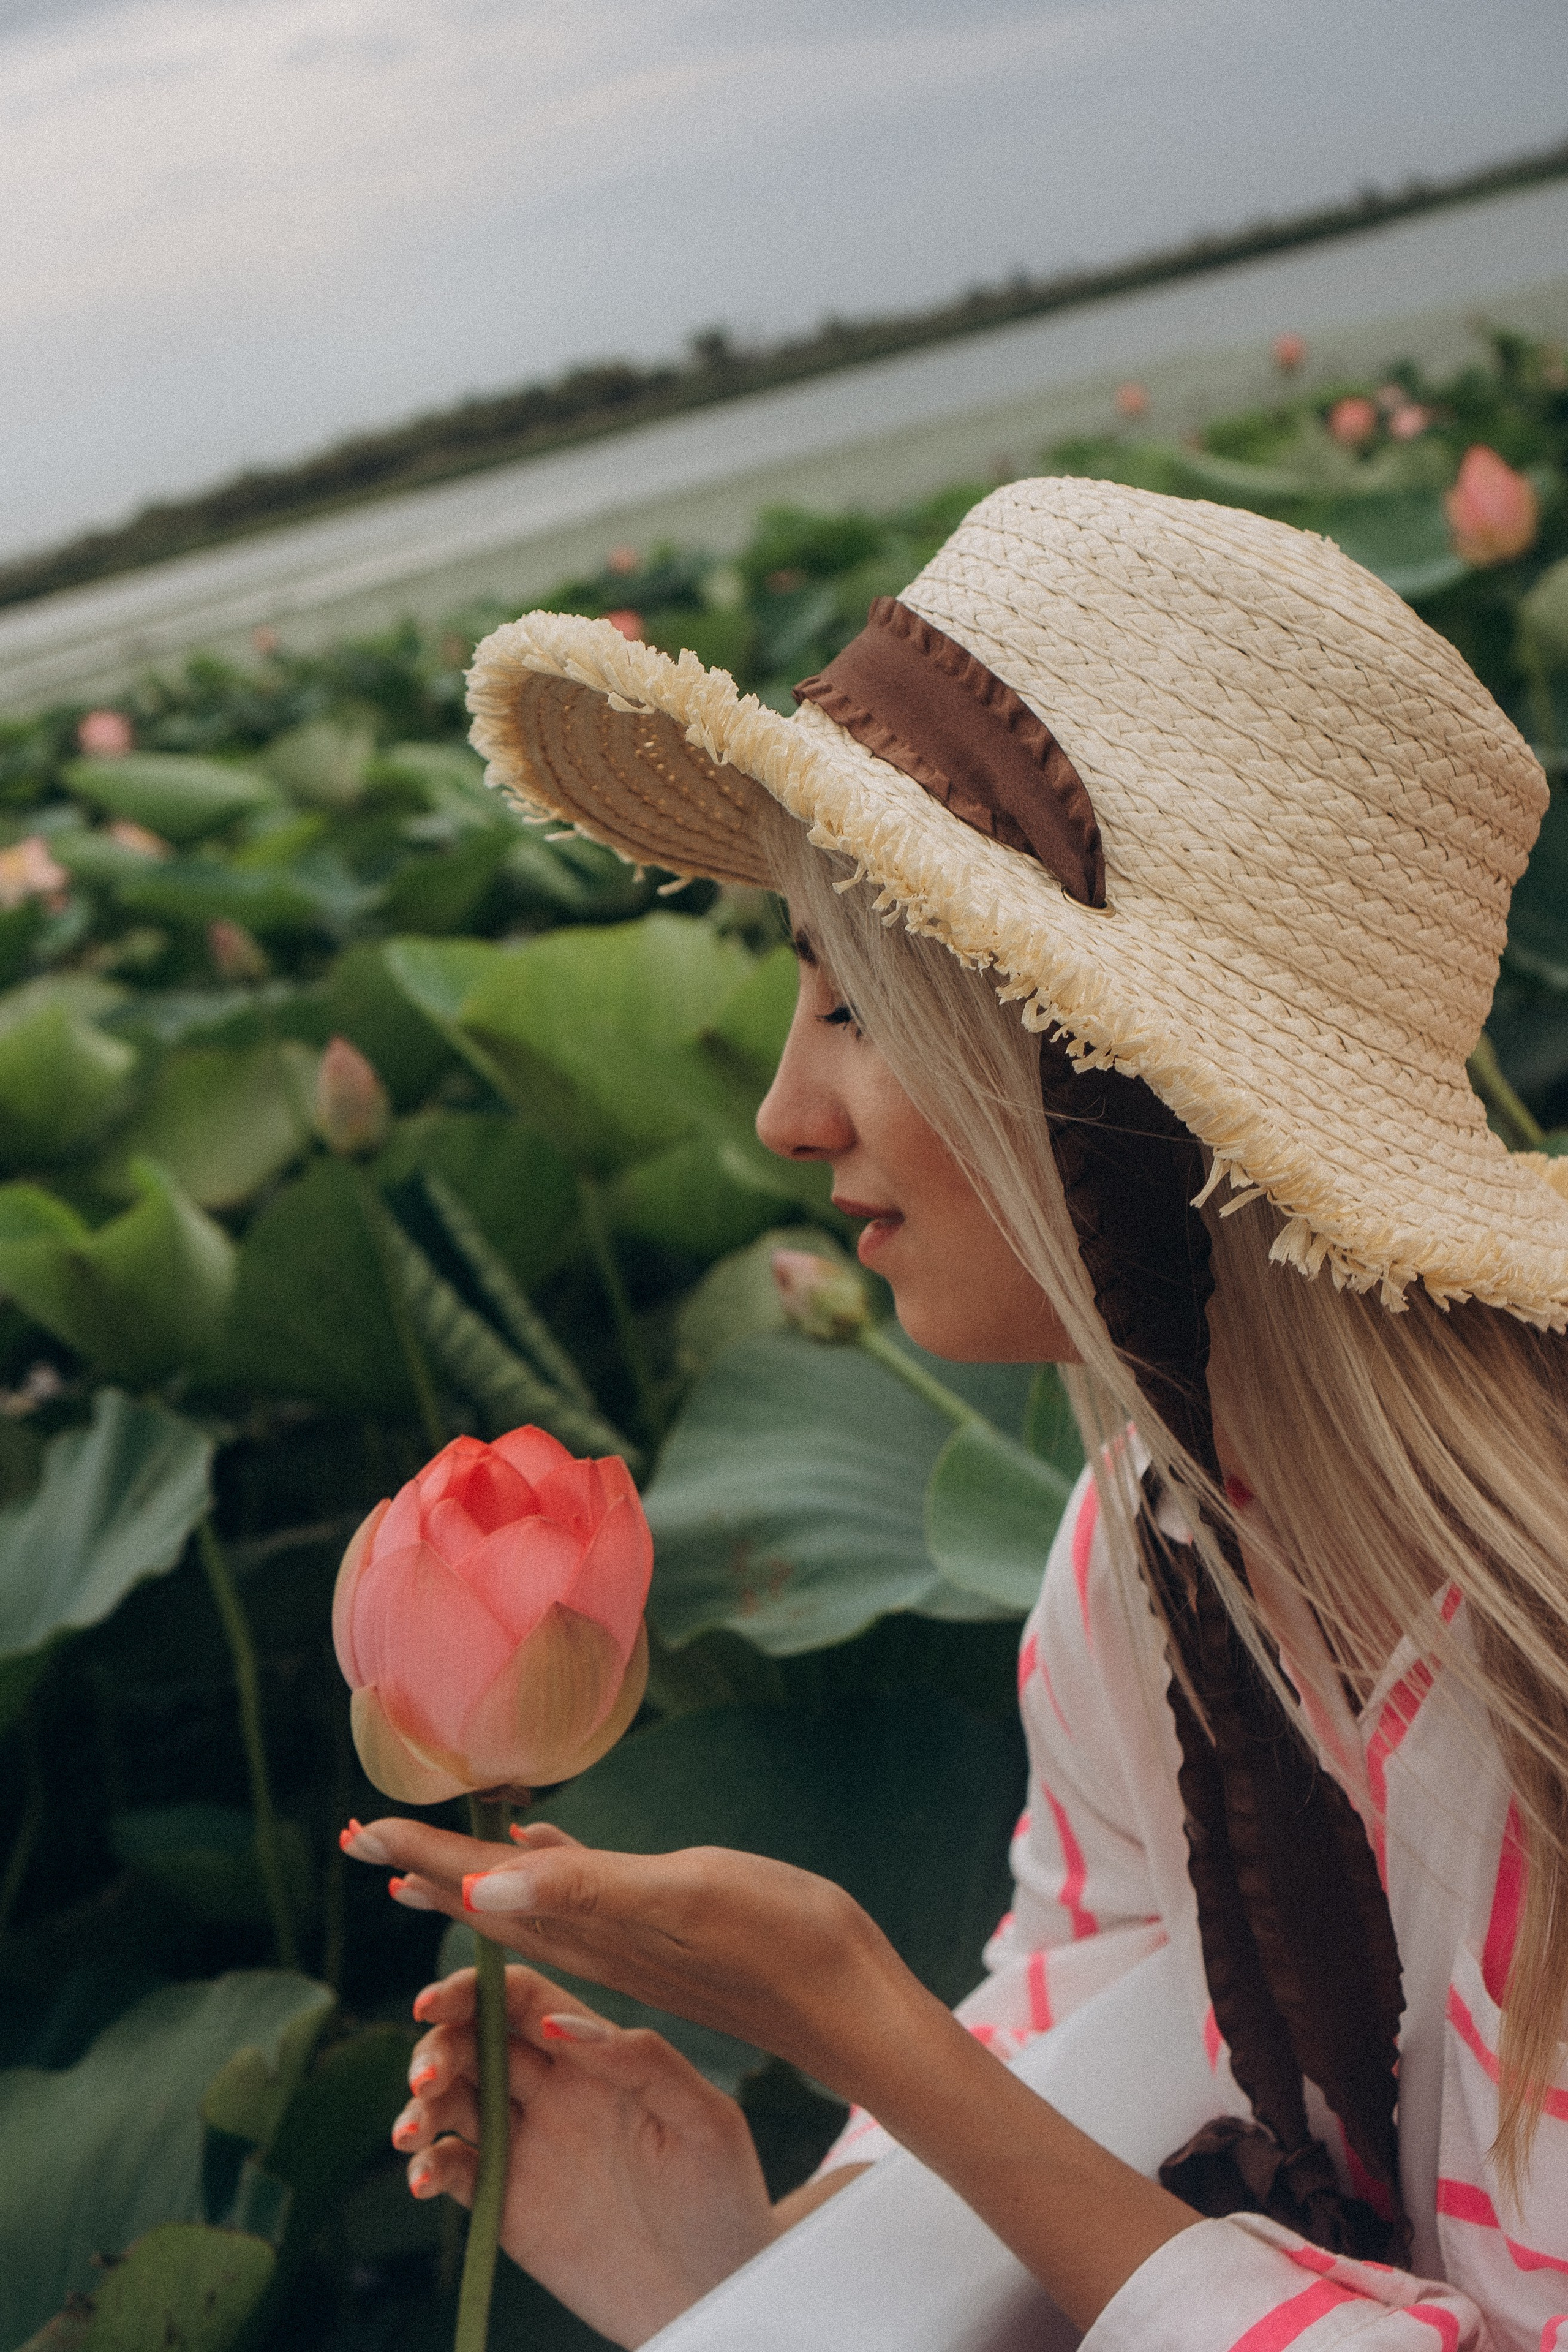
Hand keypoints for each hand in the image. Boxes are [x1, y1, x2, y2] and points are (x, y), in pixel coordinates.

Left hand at [344, 1815, 922, 2100]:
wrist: (848, 2001)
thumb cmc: (777, 1943)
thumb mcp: (682, 1902)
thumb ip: (587, 1894)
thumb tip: (483, 1889)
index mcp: (588, 1929)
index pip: (479, 1891)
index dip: (418, 1857)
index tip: (356, 1832)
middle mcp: (595, 1942)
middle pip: (486, 1902)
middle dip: (424, 1867)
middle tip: (363, 1837)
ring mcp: (628, 1944)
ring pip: (523, 1908)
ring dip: (468, 1880)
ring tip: (419, 1859)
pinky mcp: (660, 1939)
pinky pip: (575, 1905)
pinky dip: (541, 1878)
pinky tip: (536, 1854)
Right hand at [395, 1963, 773, 2347]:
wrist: (718, 2294)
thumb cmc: (725, 2197)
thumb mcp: (704, 2121)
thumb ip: (643, 2061)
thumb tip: (565, 2020)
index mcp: (597, 2055)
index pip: (523, 1999)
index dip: (473, 1990)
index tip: (432, 2003)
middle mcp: (555, 2092)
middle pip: (475, 2044)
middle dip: (437, 2047)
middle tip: (426, 2078)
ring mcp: (528, 2148)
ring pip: (454, 2103)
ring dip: (421, 2106)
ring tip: (413, 2134)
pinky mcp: (509, 2206)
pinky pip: (456, 2172)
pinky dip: (428, 2166)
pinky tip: (425, 2177)